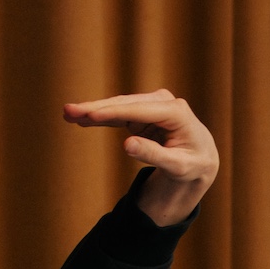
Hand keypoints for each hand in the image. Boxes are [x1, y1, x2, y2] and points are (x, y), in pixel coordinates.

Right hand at [63, 89, 219, 225]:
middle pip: (125, 104)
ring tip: (68, 114)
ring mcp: (152, 105)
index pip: (139, 110)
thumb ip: (155, 155)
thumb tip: (127, 144)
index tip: (91, 115)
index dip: (113, 112)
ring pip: (119, 107)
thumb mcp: (178, 166)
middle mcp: (163, 102)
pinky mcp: (144, 112)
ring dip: (94, 111)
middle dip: (97, 108)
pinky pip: (119, 114)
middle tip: (68, 111)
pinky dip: (101, 117)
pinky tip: (82, 118)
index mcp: (176, 112)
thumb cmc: (193, 163)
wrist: (201, 157)